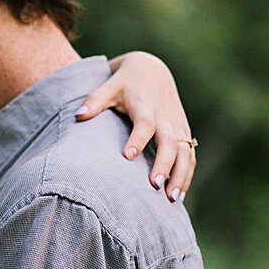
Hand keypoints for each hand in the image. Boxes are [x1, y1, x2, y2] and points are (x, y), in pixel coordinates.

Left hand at [75, 51, 196, 202]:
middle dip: (165, 164)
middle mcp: (166, 117)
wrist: (153, 70)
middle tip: (155, 186)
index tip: (127, 156)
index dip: (137, 139)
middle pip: (170, 142)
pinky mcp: (184, 133)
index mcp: (146, 106)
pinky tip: (179, 195)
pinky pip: (190, 156)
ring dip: (181, 175)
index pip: (145, 124)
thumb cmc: (125, 82)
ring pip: (186, 152)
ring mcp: (178, 126)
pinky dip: (187, 175)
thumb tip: (78, 116)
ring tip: (171, 198)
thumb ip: (95, 100)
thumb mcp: (109, 86)